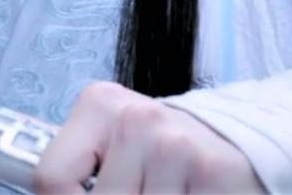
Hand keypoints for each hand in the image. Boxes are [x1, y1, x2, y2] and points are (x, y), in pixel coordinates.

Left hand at [34, 81, 259, 194]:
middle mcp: (137, 119)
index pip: (52, 178)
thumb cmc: (164, 159)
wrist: (239, 147)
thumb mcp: (115, 154)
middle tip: (141, 191)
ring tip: (169, 194)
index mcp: (100, 106)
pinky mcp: (214, 171)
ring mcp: (177, 145)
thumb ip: (79, 179)